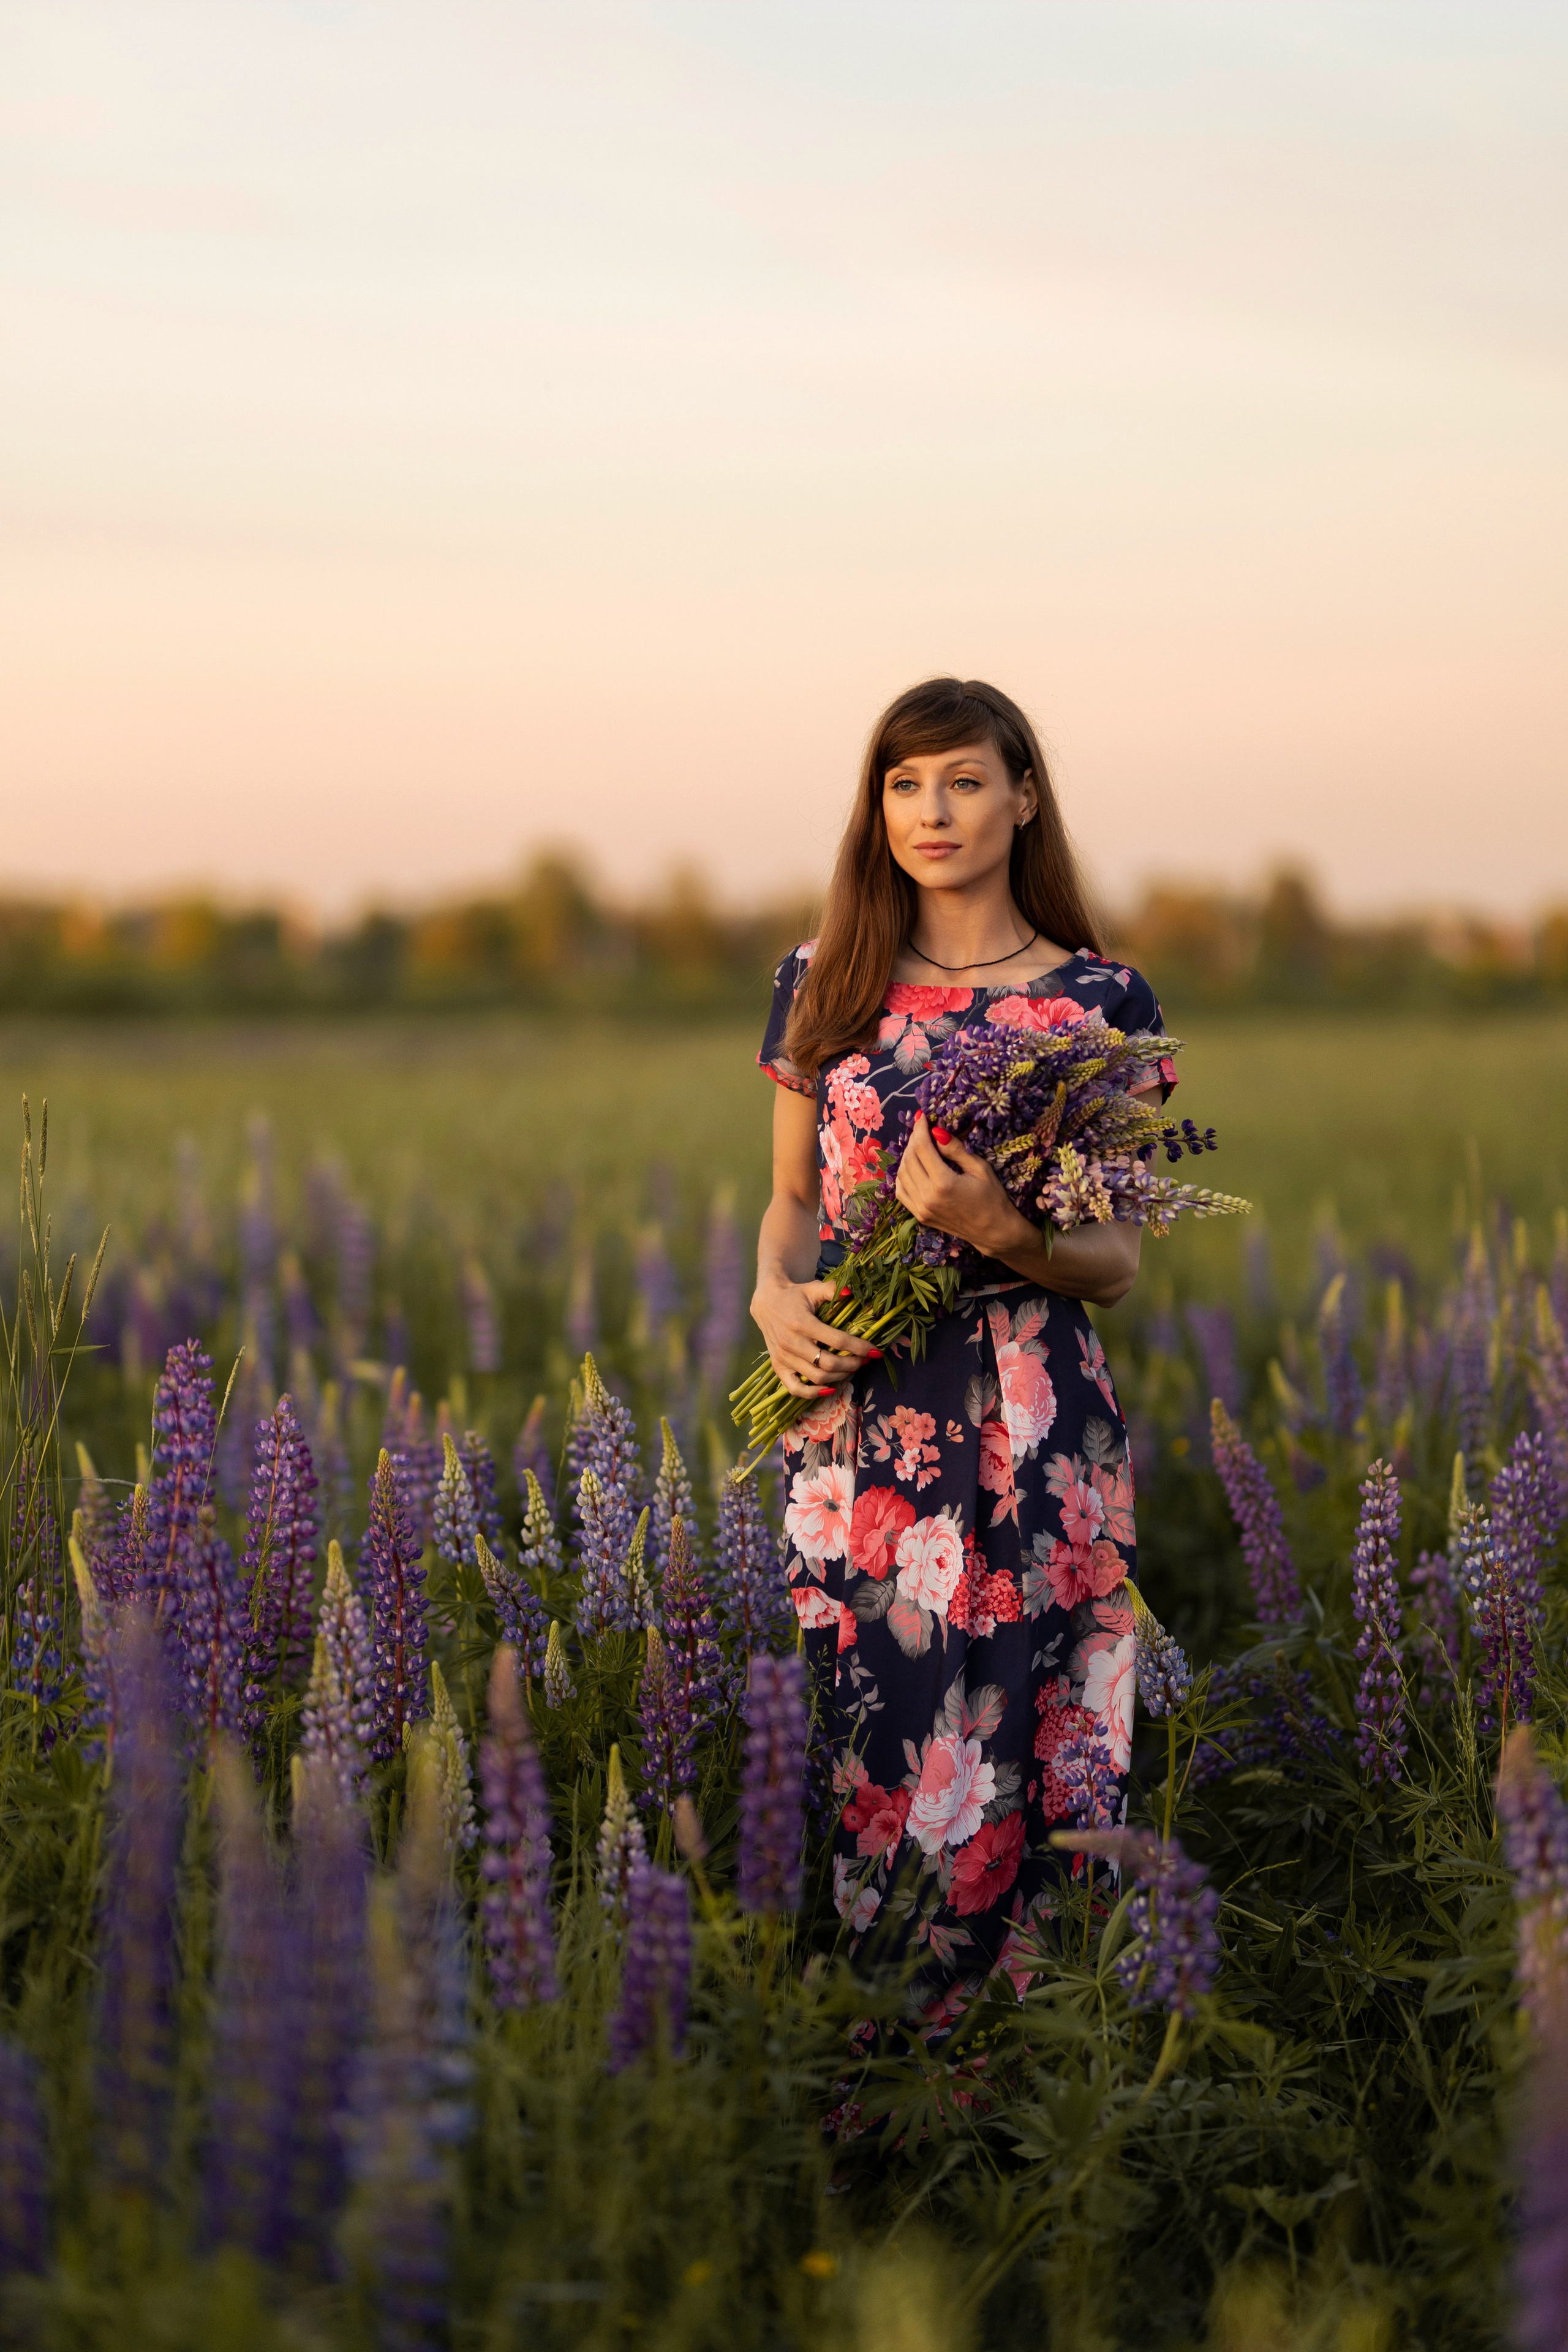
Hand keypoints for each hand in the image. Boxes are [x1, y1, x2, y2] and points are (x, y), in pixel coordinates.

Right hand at [750, 1276, 883, 1400]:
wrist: (765, 1303)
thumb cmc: (793, 1296)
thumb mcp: (812, 1288)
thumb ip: (832, 1290)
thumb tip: (850, 1291)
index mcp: (802, 1323)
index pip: (837, 1340)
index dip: (859, 1347)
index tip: (875, 1351)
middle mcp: (792, 1343)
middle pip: (829, 1363)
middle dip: (852, 1364)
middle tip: (864, 1360)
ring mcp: (783, 1357)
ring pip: (817, 1377)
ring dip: (839, 1377)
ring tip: (850, 1370)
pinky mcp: (778, 1367)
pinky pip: (795, 1388)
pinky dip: (813, 1393)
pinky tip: (829, 1388)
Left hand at [894, 1113, 1030, 1257]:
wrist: (993, 1230)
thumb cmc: (992, 1197)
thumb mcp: (979, 1168)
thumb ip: (955, 1149)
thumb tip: (937, 1131)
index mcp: (943, 1183)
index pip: (922, 1148)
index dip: (920, 1129)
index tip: (922, 1116)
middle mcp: (927, 1197)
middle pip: (909, 1159)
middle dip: (914, 1140)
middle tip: (923, 1129)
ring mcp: (921, 1208)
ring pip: (901, 1174)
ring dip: (907, 1156)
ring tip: (920, 1146)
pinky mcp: (919, 1215)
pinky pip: (901, 1191)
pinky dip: (903, 1175)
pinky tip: (914, 1166)